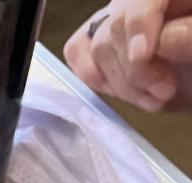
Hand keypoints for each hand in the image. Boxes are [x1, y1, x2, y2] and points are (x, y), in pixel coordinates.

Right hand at [64, 0, 191, 110]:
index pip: (141, 0)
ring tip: (155, 99)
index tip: (141, 57)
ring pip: (98, 47)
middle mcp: (136, 2)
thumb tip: (162, 41)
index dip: (138, 26)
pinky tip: (119, 90)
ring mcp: (115, 21)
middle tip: (164, 92)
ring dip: (123, 84)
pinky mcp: (97, 41)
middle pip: (116, 27)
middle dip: (136, 69)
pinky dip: (92, 75)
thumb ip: (191, 38)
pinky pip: (77, 51)